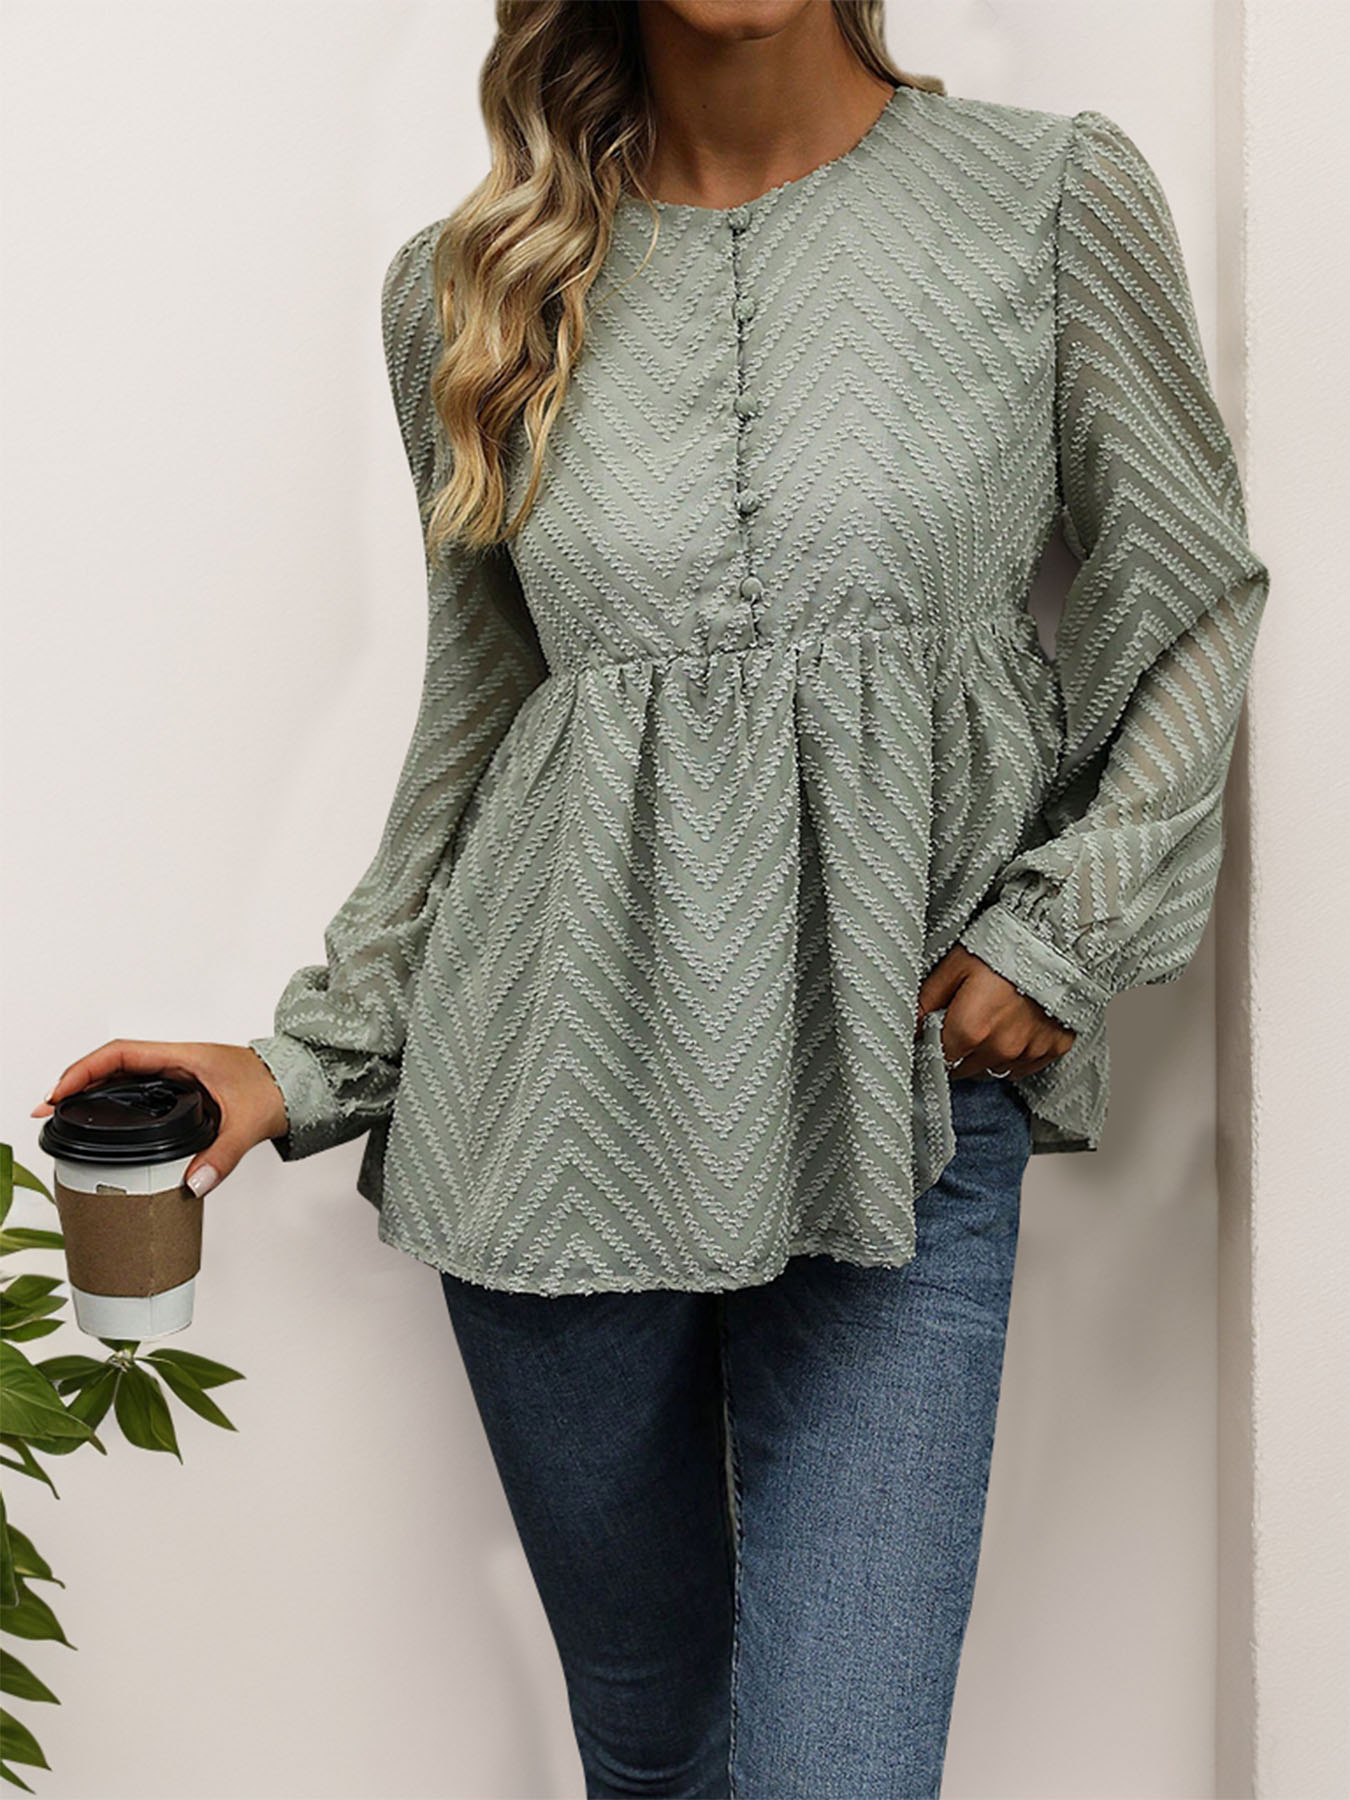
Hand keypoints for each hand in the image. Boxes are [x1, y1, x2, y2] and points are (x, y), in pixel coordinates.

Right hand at [30, 1040, 288, 1196]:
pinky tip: (104, 1117)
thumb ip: (223, 1155)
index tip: (60, 1092)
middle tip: (48, 1108)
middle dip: (77, 1081)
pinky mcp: (186, 1088)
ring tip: (65, 1112)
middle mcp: (179, 1061)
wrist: (303, 1083)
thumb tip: (194, 1183)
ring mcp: (181, 1073)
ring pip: (125, 1073)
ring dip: (93, 1088)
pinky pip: (140, 1086)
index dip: (85, 1070)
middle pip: (114, 1063)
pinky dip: (115, 1097)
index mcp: (187, 1057)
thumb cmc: (279, 1089)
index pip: (122, 1054)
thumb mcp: (250, 1123)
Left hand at [915, 945, 1074, 1078]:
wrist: (1058, 938)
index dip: (934, 1045)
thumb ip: (926, 1001)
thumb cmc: (1004, 946)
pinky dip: (1017, 1054)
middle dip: (959, 1051)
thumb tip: (908, 1028)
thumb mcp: (954, 966)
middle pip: (966, 1068)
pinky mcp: (1055, 1049)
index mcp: (971, 1029)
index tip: (936, 1032)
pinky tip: (1016, 1028)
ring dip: (987, 1054)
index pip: (940, 1058)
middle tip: (965, 1020)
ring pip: (995, 1069)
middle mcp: (1001, 1048)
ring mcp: (1030, 1051)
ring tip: (992, 1022)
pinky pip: (1025, 1067)